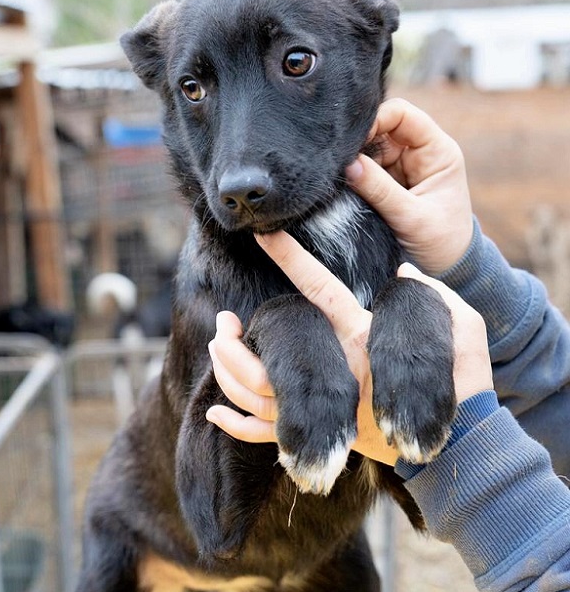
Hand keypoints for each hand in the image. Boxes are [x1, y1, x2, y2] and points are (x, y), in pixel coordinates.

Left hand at [207, 232, 492, 465]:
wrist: (457, 441)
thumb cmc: (461, 379)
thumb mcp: (458, 323)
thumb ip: (428, 293)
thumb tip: (404, 273)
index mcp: (362, 335)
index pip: (319, 287)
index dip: (292, 257)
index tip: (264, 235)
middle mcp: (336, 370)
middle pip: (267, 356)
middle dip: (233, 339)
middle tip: (222, 321)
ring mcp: (325, 407)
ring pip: (257, 395)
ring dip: (229, 371)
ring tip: (218, 348)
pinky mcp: (323, 433)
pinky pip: (267, 436)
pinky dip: (237, 425)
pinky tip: (216, 413)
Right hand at [347, 98, 472, 274]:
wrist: (447, 268)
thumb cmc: (441, 241)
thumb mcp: (411, 217)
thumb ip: (380, 190)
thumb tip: (348, 165)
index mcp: (437, 151)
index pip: (403, 115)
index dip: (376, 119)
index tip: (353, 141)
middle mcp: (418, 154)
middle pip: (380, 130)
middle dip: (360, 144)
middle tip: (340, 163)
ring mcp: (401, 168)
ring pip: (368, 151)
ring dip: (354, 163)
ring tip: (340, 179)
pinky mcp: (387, 184)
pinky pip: (364, 171)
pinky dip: (353, 178)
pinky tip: (343, 186)